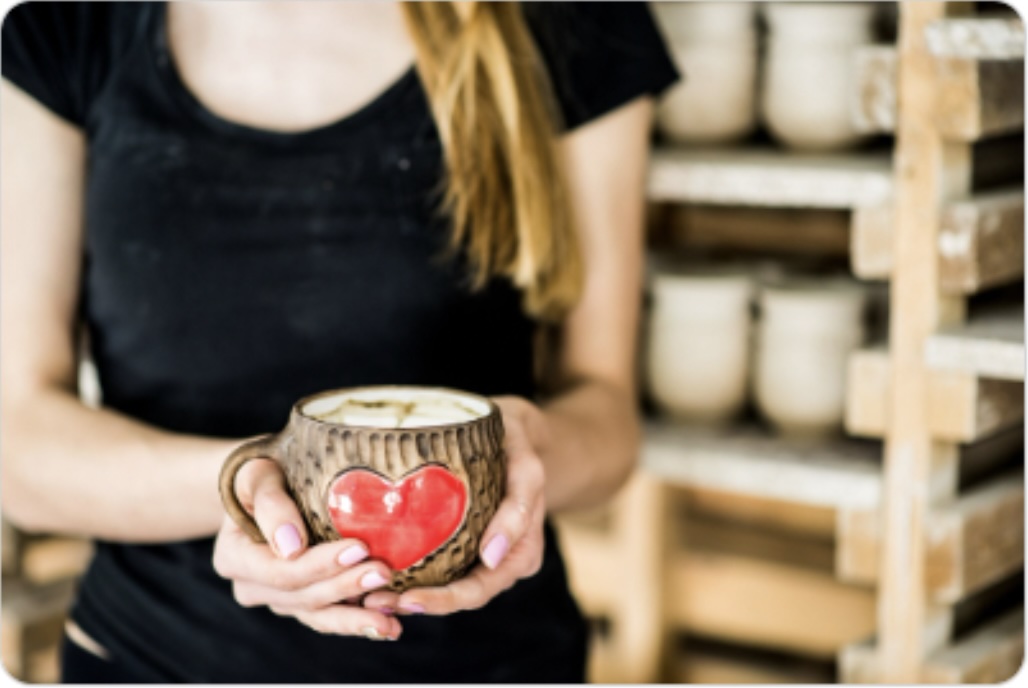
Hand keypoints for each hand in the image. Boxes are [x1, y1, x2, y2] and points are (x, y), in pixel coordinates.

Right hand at [212, 457, 402, 640]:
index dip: (320, 565)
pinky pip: (330, 617)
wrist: (270, 485)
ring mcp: (278, 600)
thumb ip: (271, 506)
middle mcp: (252, 587)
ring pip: (319, 616)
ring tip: (391, 620)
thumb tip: (291, 548)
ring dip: (357, 618)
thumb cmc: (264, 473)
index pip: (281, 571)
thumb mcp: (258, 476)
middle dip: (347, 586)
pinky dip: (358, 620)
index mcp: (234, 558)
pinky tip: (388, 623)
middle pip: (304, 596)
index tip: (360, 548)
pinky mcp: (303, 603)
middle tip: (385, 572)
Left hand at [363, 396, 546, 615]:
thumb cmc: (518, 445)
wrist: (511, 430)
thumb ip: (517, 510)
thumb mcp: (526, 470)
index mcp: (521, 554)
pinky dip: (411, 571)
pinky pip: (438, 563)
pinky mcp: (461, 537)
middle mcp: (500, 562)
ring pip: (445, 584)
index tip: (408, 599)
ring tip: (368, 596)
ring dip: (407, 594)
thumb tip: (491, 557)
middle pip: (457, 595)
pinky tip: (377, 569)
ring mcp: (479, 552)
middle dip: (417, 603)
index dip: (444, 601)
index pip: (479, 590)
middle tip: (374, 602)